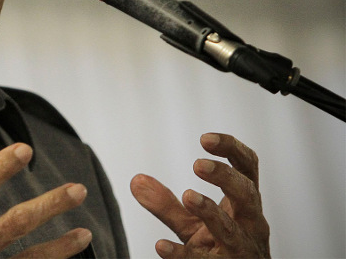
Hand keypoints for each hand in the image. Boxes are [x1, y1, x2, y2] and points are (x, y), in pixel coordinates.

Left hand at [130, 133, 270, 257]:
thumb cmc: (219, 248)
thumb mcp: (191, 224)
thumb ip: (166, 203)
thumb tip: (135, 180)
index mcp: (243, 204)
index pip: (248, 169)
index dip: (232, 149)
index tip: (204, 138)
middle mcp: (249, 225)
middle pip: (247, 195)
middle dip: (226, 177)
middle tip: (198, 164)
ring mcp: (241, 250)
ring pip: (231, 230)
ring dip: (210, 211)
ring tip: (188, 195)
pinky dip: (182, 254)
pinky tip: (161, 245)